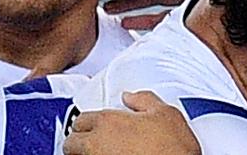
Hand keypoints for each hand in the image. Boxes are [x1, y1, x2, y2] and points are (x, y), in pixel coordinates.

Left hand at [63, 91, 200, 154]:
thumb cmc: (174, 150)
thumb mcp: (166, 114)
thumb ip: (143, 99)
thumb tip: (130, 96)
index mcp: (108, 122)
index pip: (81, 120)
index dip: (86, 124)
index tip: (90, 128)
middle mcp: (97, 144)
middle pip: (72, 143)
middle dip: (77, 142)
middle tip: (86, 145)